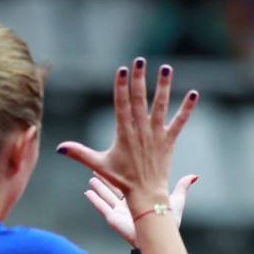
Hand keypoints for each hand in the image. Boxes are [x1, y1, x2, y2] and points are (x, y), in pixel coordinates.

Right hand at [56, 57, 198, 212]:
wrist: (145, 194)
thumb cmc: (121, 180)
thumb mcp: (99, 165)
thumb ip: (79, 153)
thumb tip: (59, 148)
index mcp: (123, 132)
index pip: (121, 104)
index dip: (121, 86)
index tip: (123, 69)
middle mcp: (140, 130)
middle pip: (139, 99)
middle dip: (139, 79)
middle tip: (140, 60)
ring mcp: (156, 135)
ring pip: (160, 106)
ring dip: (164, 86)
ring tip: (166, 68)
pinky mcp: (169, 141)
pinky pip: (180, 122)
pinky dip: (187, 108)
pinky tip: (194, 94)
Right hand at [84, 173, 198, 246]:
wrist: (159, 236)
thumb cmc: (169, 222)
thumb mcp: (176, 200)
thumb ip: (182, 187)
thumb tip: (194, 176)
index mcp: (141, 197)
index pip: (129, 181)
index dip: (123, 171)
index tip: (119, 158)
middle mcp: (129, 204)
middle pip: (115, 186)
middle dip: (107, 176)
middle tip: (100, 164)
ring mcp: (120, 212)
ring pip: (106, 196)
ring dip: (98, 187)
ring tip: (91, 176)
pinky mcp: (114, 219)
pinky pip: (101, 207)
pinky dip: (94, 200)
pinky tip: (87, 192)